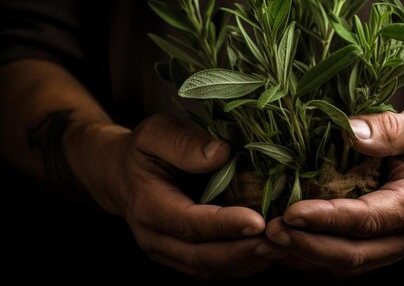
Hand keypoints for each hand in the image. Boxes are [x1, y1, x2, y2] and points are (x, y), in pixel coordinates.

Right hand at [66, 114, 283, 279]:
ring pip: (210, 269)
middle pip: (203, 256)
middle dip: (244, 252)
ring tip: (284, 248)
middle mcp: (156, 238)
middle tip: (281, 241)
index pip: (189, 222)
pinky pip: (213, 270)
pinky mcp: (181, 258)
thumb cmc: (143, 150)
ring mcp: (168, 253)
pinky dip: (243, 265)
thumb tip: (221, 154)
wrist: (119, 176)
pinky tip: (270, 252)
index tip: (258, 221)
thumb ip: (184, 143)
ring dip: (248, 262)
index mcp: (148, 205)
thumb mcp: (156, 133)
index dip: (224, 225)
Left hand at [266, 108, 403, 275]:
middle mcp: (402, 237)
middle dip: (307, 246)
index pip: (365, 220)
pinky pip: (341, 261)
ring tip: (266, 242)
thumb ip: (391, 130)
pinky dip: (310, 257)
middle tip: (270, 231)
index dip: (327, 219)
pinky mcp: (376, 248)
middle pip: (351, 254)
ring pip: (343, 264)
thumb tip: (351, 132)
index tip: (292, 211)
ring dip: (303, 256)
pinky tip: (284, 245)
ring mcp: (389, 247)